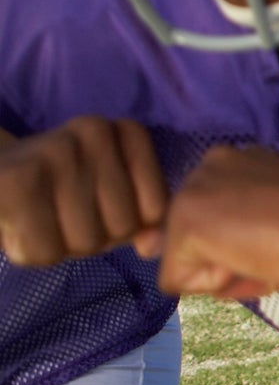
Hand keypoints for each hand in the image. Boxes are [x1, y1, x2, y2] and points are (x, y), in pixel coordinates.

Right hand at [0, 118, 166, 265]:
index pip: (156, 209)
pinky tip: (19, 226)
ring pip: (87, 242)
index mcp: (126, 131)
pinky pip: (46, 251)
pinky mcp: (17, 181)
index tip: (98, 208)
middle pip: (123, 228)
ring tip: (42, 219)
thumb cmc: (56, 187)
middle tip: (63, 216)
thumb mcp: (109, 195)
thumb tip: (153, 249)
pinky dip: (33, 253)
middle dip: (96, 238)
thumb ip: (142, 218)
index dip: (128, 225)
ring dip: (64, 247)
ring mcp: (56, 151)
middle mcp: (95, 132)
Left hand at [155, 145, 278, 297]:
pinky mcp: (186, 222)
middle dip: (231, 258)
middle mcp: (209, 167)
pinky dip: (218, 286)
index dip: (249, 245)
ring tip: (272, 255)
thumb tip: (165, 247)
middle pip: (198, 242)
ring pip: (188, 261)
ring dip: (227, 272)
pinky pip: (181, 281)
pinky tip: (257, 263)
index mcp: (238, 163)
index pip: (221, 223)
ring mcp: (194, 191)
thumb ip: (243, 227)